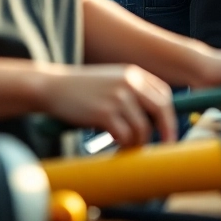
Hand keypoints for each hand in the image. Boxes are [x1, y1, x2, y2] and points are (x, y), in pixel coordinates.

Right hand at [38, 64, 174, 147]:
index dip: (168, 115)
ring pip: (142, 128)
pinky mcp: (104, 113)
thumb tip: (154, 118)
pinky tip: (115, 146)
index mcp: (134, 74)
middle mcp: (129, 83)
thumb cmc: (82, 88)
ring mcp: (117, 98)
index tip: (168, 130)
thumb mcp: (112, 80)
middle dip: (166, 130)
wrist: (51, 87)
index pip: (164, 95)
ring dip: (138, 142)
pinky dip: (123, 144)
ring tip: (128, 146)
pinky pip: (125, 136)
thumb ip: (133, 92)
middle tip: (166, 145)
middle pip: (161, 109)